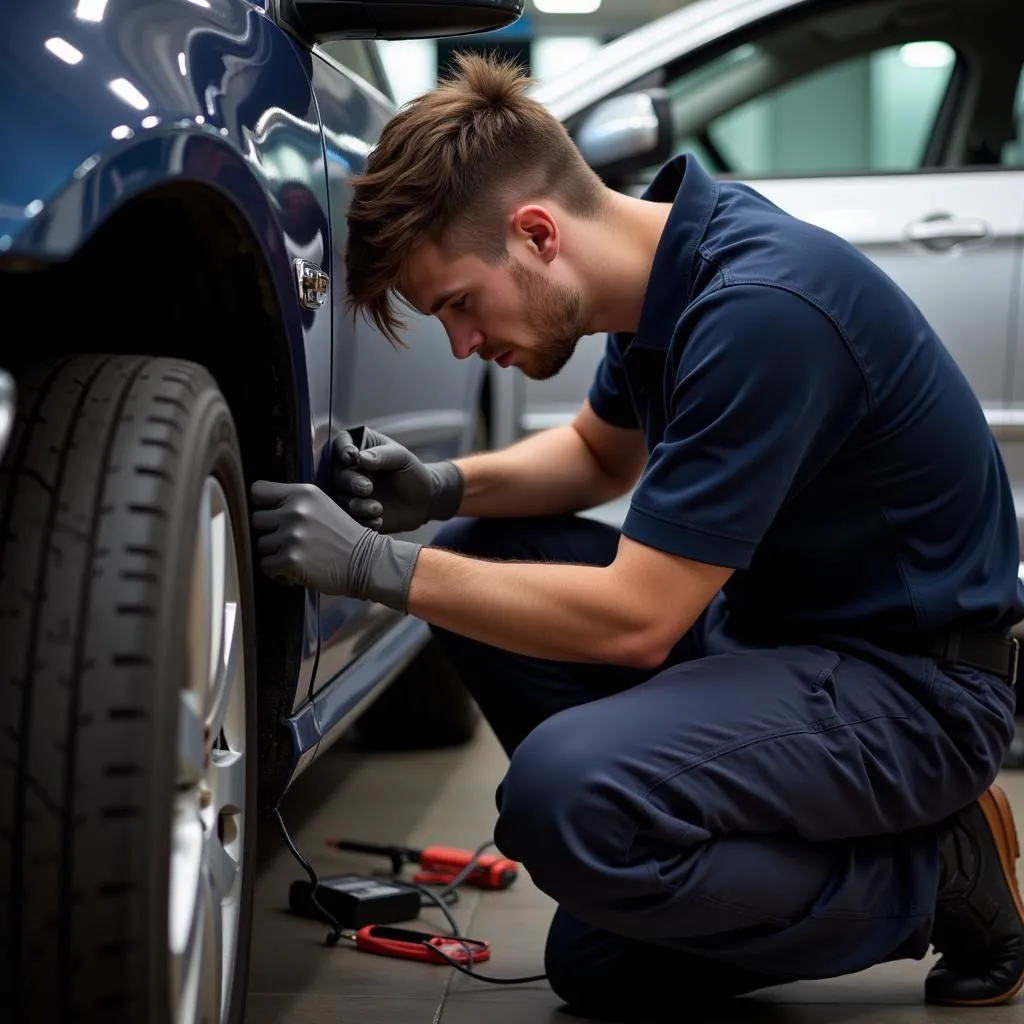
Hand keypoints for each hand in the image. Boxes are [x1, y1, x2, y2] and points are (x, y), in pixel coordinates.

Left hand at [249, 480, 420, 610]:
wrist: (366, 562)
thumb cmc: (342, 535)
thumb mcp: (322, 505)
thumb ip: (294, 502)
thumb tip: (261, 508)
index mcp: (303, 493)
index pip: (258, 491)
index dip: (262, 505)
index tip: (272, 515)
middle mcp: (295, 511)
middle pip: (256, 521)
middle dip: (270, 533)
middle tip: (292, 541)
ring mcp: (292, 536)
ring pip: (261, 545)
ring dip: (275, 554)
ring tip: (299, 556)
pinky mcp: (291, 561)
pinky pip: (267, 566)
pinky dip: (279, 572)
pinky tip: (298, 569)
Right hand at [331, 426, 463, 533]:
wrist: (423, 500)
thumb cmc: (411, 472)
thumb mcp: (401, 457)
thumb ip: (381, 455)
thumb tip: (359, 458)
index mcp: (358, 448)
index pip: (340, 444)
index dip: (342, 450)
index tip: (351, 458)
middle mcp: (349, 470)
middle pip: (337, 475)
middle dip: (350, 482)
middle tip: (368, 488)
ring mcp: (349, 493)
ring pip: (340, 499)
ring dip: (357, 505)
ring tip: (378, 508)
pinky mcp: (354, 513)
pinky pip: (348, 519)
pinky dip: (362, 521)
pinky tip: (378, 520)